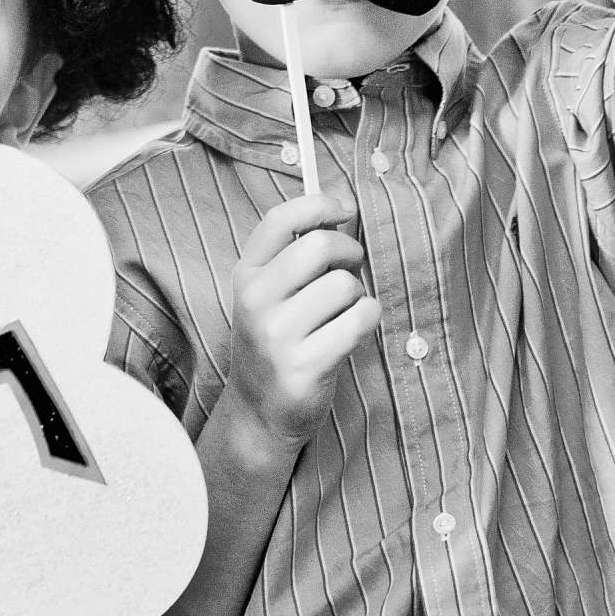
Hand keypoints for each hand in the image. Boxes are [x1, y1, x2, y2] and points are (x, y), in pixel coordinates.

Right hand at [226, 193, 379, 450]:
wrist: (259, 412)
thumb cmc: (278, 341)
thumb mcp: (270, 294)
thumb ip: (296, 253)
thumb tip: (344, 207)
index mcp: (246, 275)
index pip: (281, 219)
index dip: (321, 203)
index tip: (345, 208)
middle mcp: (256, 302)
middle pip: (320, 246)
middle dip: (350, 251)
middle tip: (352, 266)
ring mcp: (278, 336)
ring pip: (345, 285)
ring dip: (358, 293)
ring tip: (344, 310)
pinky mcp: (304, 366)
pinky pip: (359, 321)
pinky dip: (369, 319)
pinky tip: (354, 330)